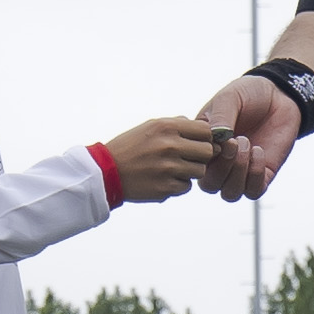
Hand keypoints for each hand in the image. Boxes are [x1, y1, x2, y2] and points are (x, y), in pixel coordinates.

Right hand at [101, 116, 222, 203]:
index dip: (205, 138)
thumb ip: (179, 124)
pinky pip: (186, 187)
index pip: (206, 131)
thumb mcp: (151, 126)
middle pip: (208, 151)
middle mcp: (169, 146)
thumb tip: (206, 129)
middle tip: (187, 157)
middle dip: (200, 155)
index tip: (197, 143)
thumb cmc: (131, 146)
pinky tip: (163, 179)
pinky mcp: (165, 188)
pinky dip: (178, 184)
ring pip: (199, 171)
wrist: (106, 171)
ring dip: (190, 171)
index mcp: (167, 127)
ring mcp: (168, 168)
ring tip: (172, 168)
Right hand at [193, 73, 299, 196]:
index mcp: (204, 146)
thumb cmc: (248, 94)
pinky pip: (253, 192)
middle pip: (209, 186)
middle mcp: (219, 163)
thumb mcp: (229, 98)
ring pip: (230, 194)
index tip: (219, 137)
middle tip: (235, 142)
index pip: (192, 166)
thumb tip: (217, 138)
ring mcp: (240, 171)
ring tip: (248, 144)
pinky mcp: (262, 175)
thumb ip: (221, 116)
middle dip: (222, 168)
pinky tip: (259, 151)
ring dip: (239, 172)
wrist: (279, 95)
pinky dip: (255, 175)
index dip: (203, 157)